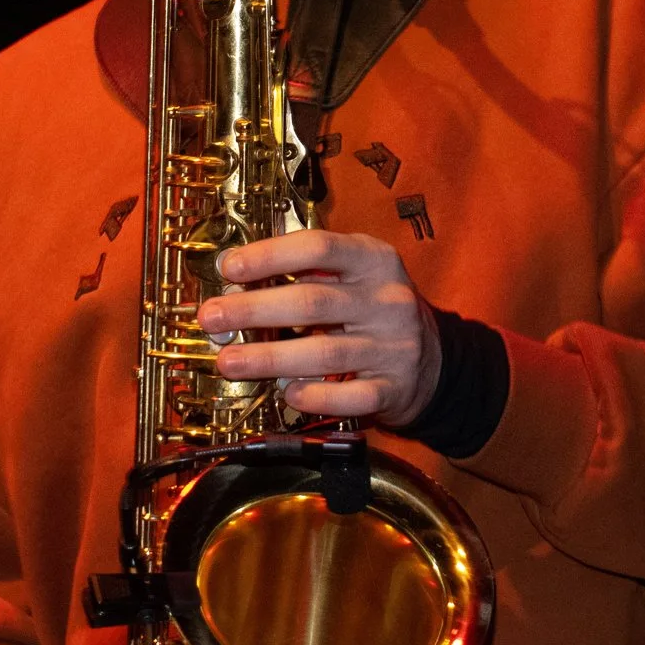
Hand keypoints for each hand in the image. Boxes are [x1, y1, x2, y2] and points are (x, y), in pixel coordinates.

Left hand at [204, 229, 441, 424]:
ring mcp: (394, 346)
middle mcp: (387, 300)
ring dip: (269, 358)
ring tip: (229, 360)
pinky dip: (316, 395)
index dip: (270, 255)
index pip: (318, 248)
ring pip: (324, 353)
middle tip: (211, 317)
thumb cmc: (375, 311)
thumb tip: (239, 278)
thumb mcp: (356, 276)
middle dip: (254, 310)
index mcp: (374, 260)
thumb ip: (310, 273)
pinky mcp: (394, 388)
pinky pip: (349, 396)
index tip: (229, 268)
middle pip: (312, 302)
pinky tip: (288, 394)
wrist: (434, 360)